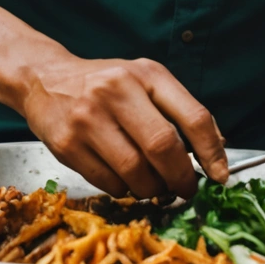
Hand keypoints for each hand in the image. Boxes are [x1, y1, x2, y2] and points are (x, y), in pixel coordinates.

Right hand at [17, 55, 227, 199]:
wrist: (44, 79)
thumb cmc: (104, 84)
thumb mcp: (145, 80)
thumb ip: (180, 109)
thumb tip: (218, 147)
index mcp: (146, 74)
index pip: (193, 116)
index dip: (212, 152)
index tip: (219, 176)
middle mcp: (117, 91)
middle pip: (164, 148)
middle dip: (181, 178)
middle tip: (185, 189)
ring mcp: (89, 118)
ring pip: (136, 172)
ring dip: (152, 189)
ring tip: (153, 185)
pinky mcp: (66, 144)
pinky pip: (108, 183)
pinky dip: (124, 189)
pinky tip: (124, 178)